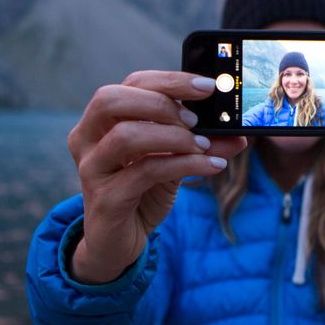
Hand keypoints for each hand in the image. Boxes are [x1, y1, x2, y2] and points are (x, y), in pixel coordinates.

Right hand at [67, 71, 247, 282]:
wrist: (117, 244)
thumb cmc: (141, 195)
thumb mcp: (173, 164)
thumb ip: (200, 146)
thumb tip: (238, 135)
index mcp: (101, 121)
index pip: (131, 84)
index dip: (170, 81)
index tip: (207, 87)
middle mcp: (86, 139)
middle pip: (111, 99)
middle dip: (161, 102)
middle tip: (196, 119)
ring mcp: (92, 169)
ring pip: (125, 135)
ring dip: (172, 136)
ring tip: (202, 145)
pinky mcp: (105, 199)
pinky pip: (144, 172)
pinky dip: (184, 165)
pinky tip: (211, 166)